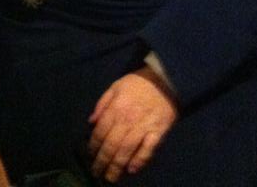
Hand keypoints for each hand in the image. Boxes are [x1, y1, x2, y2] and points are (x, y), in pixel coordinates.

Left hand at [88, 67, 178, 182]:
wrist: (165, 79)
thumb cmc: (138, 84)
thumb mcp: (116, 86)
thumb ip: (102, 103)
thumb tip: (91, 122)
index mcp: (116, 108)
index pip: (100, 131)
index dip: (93, 146)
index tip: (90, 155)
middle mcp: (127, 119)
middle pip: (111, 145)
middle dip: (102, 162)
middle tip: (97, 173)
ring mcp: (143, 127)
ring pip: (127, 151)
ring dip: (117, 167)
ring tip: (111, 178)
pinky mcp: (158, 132)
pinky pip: (148, 150)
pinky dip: (139, 161)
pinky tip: (132, 170)